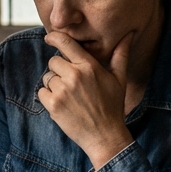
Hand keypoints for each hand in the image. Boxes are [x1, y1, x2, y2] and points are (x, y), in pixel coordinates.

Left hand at [38, 32, 134, 169]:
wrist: (105, 136)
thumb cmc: (113, 106)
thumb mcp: (119, 79)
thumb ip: (120, 55)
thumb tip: (128, 35)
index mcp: (89, 66)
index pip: (66, 43)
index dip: (54, 37)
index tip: (49, 37)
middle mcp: (74, 76)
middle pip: (53, 61)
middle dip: (59, 69)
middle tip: (71, 83)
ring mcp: (62, 91)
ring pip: (47, 78)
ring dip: (54, 85)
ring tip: (70, 97)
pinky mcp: (53, 105)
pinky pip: (41, 92)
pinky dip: (48, 97)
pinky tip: (63, 105)